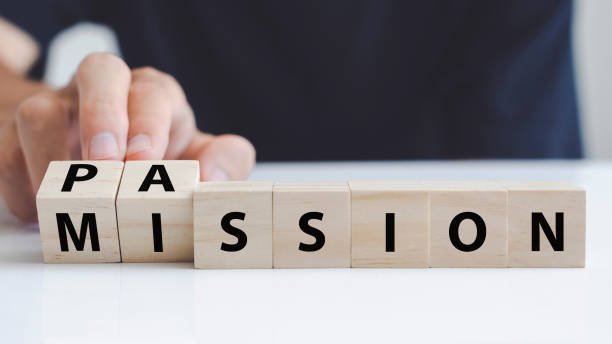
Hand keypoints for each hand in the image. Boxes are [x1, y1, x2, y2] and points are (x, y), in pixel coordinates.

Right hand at [0, 53, 254, 221]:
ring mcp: (59, 111)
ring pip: (40, 110)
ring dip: (51, 159)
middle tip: (107, 163)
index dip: (150, 122)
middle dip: (103, 116)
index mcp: (153, 95)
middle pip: (101, 71)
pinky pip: (5, 152)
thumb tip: (214, 178)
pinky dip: (21, 186)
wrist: (99, 154)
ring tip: (67, 202)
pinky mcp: (19, 136)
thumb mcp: (199, 158)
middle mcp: (106, 93)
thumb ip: (225, 160)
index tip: (147, 161)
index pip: (155, 90)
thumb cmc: (158, 157)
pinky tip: (42, 212)